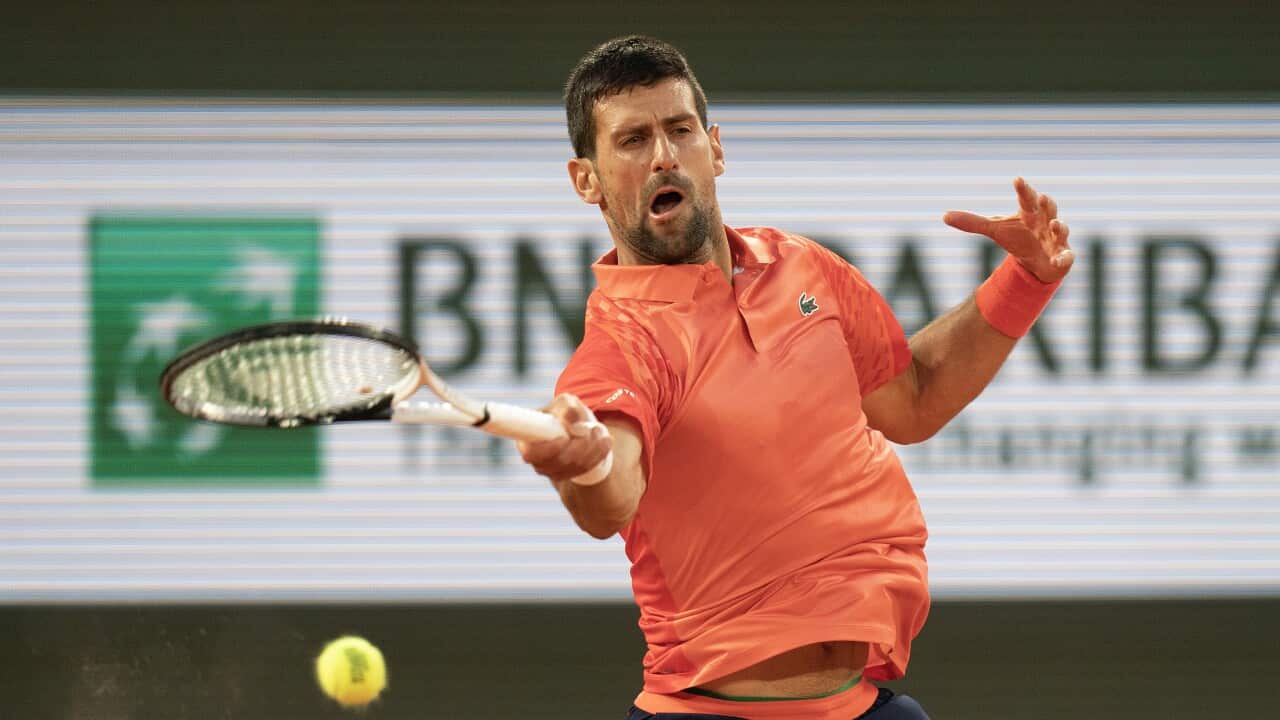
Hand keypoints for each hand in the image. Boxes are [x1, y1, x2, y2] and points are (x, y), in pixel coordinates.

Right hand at [518, 393, 612, 485]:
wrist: (579, 428)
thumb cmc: (567, 413)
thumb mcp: (567, 402)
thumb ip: (568, 408)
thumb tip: (572, 421)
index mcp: (527, 441)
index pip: (531, 454)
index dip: (549, 449)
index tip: (564, 438)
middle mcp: (537, 461)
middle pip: (559, 462)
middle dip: (580, 444)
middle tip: (590, 428)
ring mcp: (552, 472)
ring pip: (575, 466)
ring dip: (592, 447)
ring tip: (597, 429)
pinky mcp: (569, 476)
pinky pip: (587, 469)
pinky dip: (599, 454)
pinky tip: (604, 440)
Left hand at [943, 177, 1073, 282]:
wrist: (1035, 262)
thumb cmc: (1017, 238)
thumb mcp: (994, 230)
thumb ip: (972, 223)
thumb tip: (944, 216)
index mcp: (1029, 213)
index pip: (1026, 198)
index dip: (1023, 190)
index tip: (1017, 180)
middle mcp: (1046, 222)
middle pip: (1048, 209)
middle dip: (1047, 204)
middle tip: (1042, 197)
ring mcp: (1057, 238)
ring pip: (1061, 229)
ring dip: (1060, 226)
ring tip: (1056, 224)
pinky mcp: (1062, 256)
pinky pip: (1066, 256)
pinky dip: (1064, 258)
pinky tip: (1059, 260)